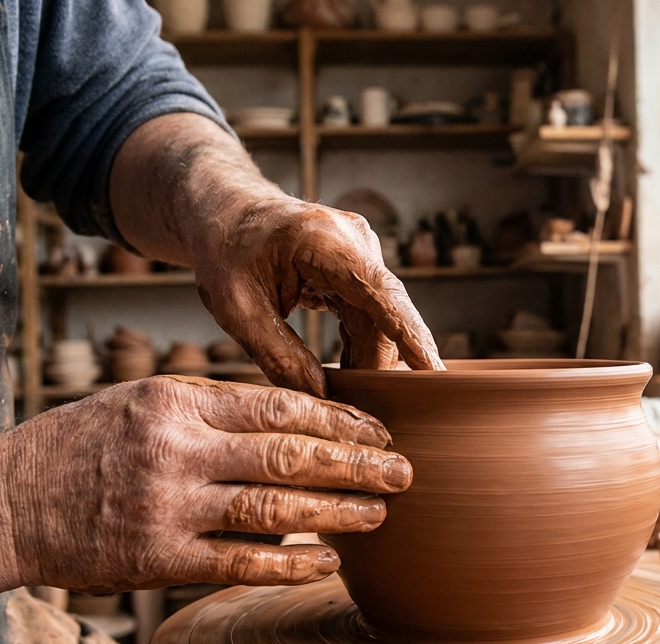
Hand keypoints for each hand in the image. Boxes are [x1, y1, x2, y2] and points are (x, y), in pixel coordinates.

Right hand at [0, 376, 410, 592]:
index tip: (379, 430)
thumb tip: (290, 416)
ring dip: (336, 513)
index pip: (277, 405)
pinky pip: (240, 563)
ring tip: (380, 516)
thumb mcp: (137, 401)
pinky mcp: (157, 559)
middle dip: (356, 464)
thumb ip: (208, 408)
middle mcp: (175, 449)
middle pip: (288, 454)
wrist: (2, 502)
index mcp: (174, 400)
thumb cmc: (76, 446)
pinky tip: (329, 563)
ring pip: (273, 509)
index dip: (338, 420)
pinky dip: (290, 564)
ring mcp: (166, 506)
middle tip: (405, 472)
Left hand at [192, 198, 444, 396]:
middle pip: (384, 318)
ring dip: (366, 361)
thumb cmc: (225, 249)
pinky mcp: (360, 268)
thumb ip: (277, 353)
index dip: (411, 335)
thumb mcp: (235, 307)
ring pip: (381, 322)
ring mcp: (362, 254)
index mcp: (325, 242)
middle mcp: (356, 243)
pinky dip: (359, 348)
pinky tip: (345, 375)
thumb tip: (322, 398)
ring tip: (348, 398)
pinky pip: (371, 317)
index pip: (382, 293)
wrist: (226, 211)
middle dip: (376, 368)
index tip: (433, 372)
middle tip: (362, 415)